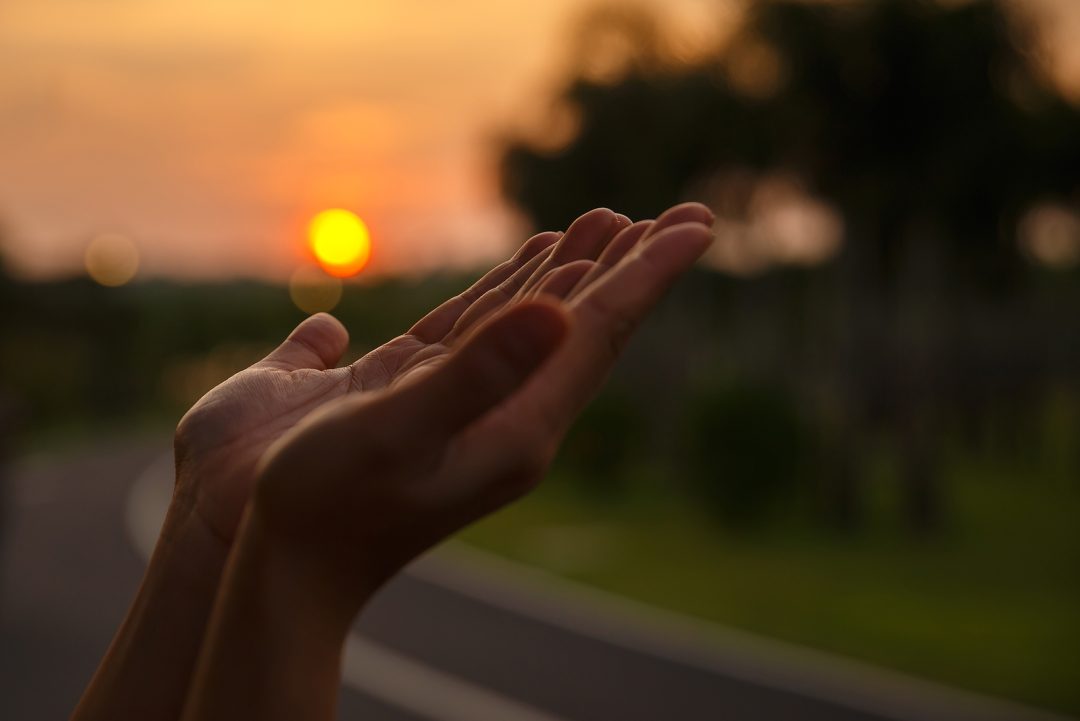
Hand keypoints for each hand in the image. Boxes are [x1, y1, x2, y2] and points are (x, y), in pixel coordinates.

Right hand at [246, 203, 715, 597]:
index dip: (647, 275)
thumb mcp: (397, 433)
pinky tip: (531, 270)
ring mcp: (469, 407)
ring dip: (580, 270)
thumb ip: (475, 372)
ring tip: (613, 223)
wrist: (281, 571)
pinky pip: (487, 330)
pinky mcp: (425, 396)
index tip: (698, 225)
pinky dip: (516, 290)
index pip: (599, 334)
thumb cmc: (324, 505)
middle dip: (633, 266)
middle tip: (687, 216)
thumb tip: (559, 312)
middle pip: (587, 325)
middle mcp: (507, 416)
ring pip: (541, 324)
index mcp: (518, 427)